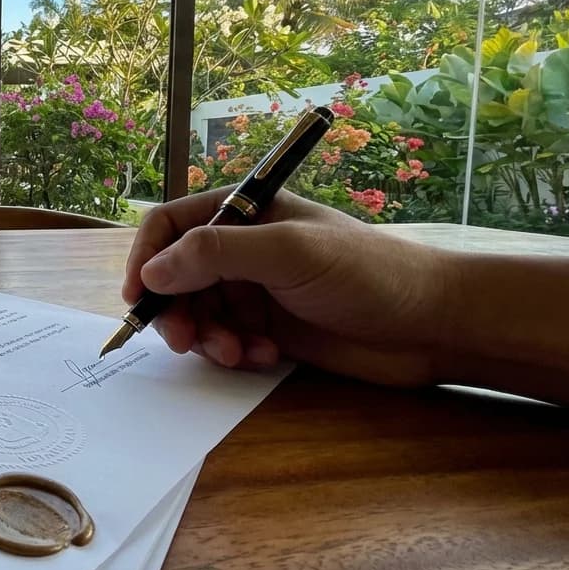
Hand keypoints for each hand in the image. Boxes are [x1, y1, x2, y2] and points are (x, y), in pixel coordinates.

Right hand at [123, 187, 454, 386]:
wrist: (430, 324)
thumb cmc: (366, 272)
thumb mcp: (288, 253)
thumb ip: (217, 254)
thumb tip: (152, 271)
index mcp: (242, 212)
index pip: (169, 225)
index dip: (145, 259)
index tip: (138, 299)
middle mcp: (241, 247)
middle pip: (174, 276)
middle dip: (177, 310)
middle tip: (188, 342)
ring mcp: (253, 289)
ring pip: (196, 313)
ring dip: (207, 337)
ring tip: (238, 354)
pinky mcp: (267, 327)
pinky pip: (223, 340)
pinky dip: (233, 353)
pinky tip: (265, 357)